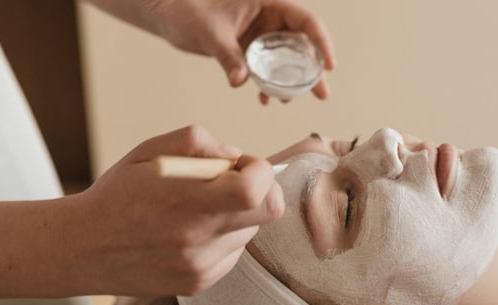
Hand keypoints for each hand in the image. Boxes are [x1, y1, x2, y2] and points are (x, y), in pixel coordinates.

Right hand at [70, 125, 283, 295]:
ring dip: (237, 215)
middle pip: (268, 211)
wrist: (81, 248)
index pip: (258, 189)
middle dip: (259, 190)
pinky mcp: (200, 282)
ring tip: (198, 209)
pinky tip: (190, 232)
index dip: (260, 170)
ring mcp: (201, 266)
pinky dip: (222, 238)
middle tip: (232, 183)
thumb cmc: (118, 194)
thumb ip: (199, 143)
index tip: (242, 165)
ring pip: (250, 231)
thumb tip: (236, 157)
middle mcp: (198, 239)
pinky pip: (233, 253)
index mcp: (187, 200)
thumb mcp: (150, 151)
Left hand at [90, 0, 335, 103]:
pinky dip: (267, 85)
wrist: (169, 16)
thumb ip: (228, 56)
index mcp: (268, 3)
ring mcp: (261, 35)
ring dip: (292, 82)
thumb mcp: (211, 34)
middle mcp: (269, 19)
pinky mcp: (250, 50)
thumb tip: (241, 80)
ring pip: (286, 59)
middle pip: (303, 43)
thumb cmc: (187, 12)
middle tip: (322, 94)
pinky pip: (266, 69)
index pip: (306, 20)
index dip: (322, 42)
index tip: (329, 66)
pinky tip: (264, 101)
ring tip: (294, 101)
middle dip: (313, 70)